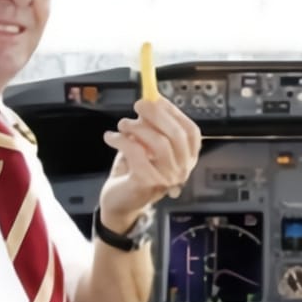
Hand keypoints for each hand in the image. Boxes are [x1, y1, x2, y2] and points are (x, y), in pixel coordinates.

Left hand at [100, 98, 200, 226]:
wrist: (120, 203)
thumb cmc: (135, 171)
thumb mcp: (146, 145)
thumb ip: (151, 127)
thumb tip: (149, 102)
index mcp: (187, 159)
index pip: (191, 132)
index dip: (174, 112)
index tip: (157, 99)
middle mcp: (182, 170)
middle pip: (177, 135)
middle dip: (156, 114)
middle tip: (138, 104)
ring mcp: (166, 178)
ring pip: (159, 143)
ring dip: (137, 127)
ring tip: (122, 124)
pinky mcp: (147, 182)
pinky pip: (136, 152)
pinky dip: (121, 140)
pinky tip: (111, 137)